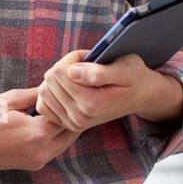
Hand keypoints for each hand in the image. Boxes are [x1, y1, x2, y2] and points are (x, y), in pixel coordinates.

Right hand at [0, 88, 80, 171]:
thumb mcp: (8, 100)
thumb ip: (35, 94)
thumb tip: (53, 87)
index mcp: (38, 134)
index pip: (68, 115)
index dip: (68, 100)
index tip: (67, 87)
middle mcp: (42, 152)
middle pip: (72, 132)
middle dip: (72, 115)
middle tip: (69, 97)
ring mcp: (37, 161)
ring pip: (64, 142)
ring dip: (64, 126)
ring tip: (57, 106)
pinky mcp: (31, 165)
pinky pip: (53, 149)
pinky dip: (55, 136)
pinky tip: (45, 120)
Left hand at [35, 49, 156, 132]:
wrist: (139, 95)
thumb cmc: (132, 76)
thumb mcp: (124, 68)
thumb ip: (97, 72)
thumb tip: (71, 72)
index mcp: (93, 103)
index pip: (59, 72)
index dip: (72, 58)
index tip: (87, 58)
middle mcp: (80, 117)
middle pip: (50, 80)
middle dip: (64, 67)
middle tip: (84, 66)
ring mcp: (73, 123)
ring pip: (44, 91)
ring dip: (57, 79)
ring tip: (77, 77)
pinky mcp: (68, 125)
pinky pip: (43, 106)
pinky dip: (50, 93)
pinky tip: (66, 88)